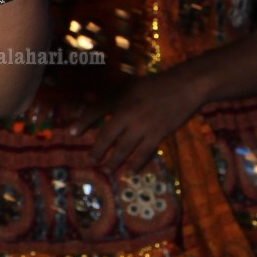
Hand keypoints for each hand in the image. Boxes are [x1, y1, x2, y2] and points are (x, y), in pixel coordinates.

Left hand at [68, 70, 201, 171]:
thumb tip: (98, 108)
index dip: (82, 122)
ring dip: (114, 161)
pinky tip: (130, 170)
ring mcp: (143, 124)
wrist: (185, 85)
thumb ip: (116, 97)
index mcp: (121, 97)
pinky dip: (136, 163)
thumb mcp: (132, 86)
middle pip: (108, 135)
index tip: (70, 133)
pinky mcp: (158, 133)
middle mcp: (129, 112)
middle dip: (98, 150)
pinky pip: (144, 153)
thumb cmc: (157, 85)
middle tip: (92, 160)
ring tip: (108, 169)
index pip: (96, 110)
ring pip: (124, 148)